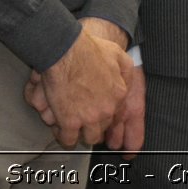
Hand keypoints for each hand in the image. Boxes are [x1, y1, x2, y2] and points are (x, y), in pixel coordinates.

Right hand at [71, 20, 143, 156]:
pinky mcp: (70, 122)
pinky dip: (64, 137)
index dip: (106, 114)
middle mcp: (107, 110)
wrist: (64, 50)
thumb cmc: (87, 48)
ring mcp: (89, 118)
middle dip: (94, 125)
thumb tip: (127, 83)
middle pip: (104, 127)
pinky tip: (60, 131)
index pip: (117, 114)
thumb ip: (126, 71)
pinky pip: (68, 140)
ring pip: (89, 138)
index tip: (97, 112)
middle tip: (84, 119)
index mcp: (118, 94)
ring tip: (72, 128)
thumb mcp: (117, 53)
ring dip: (81, 134)